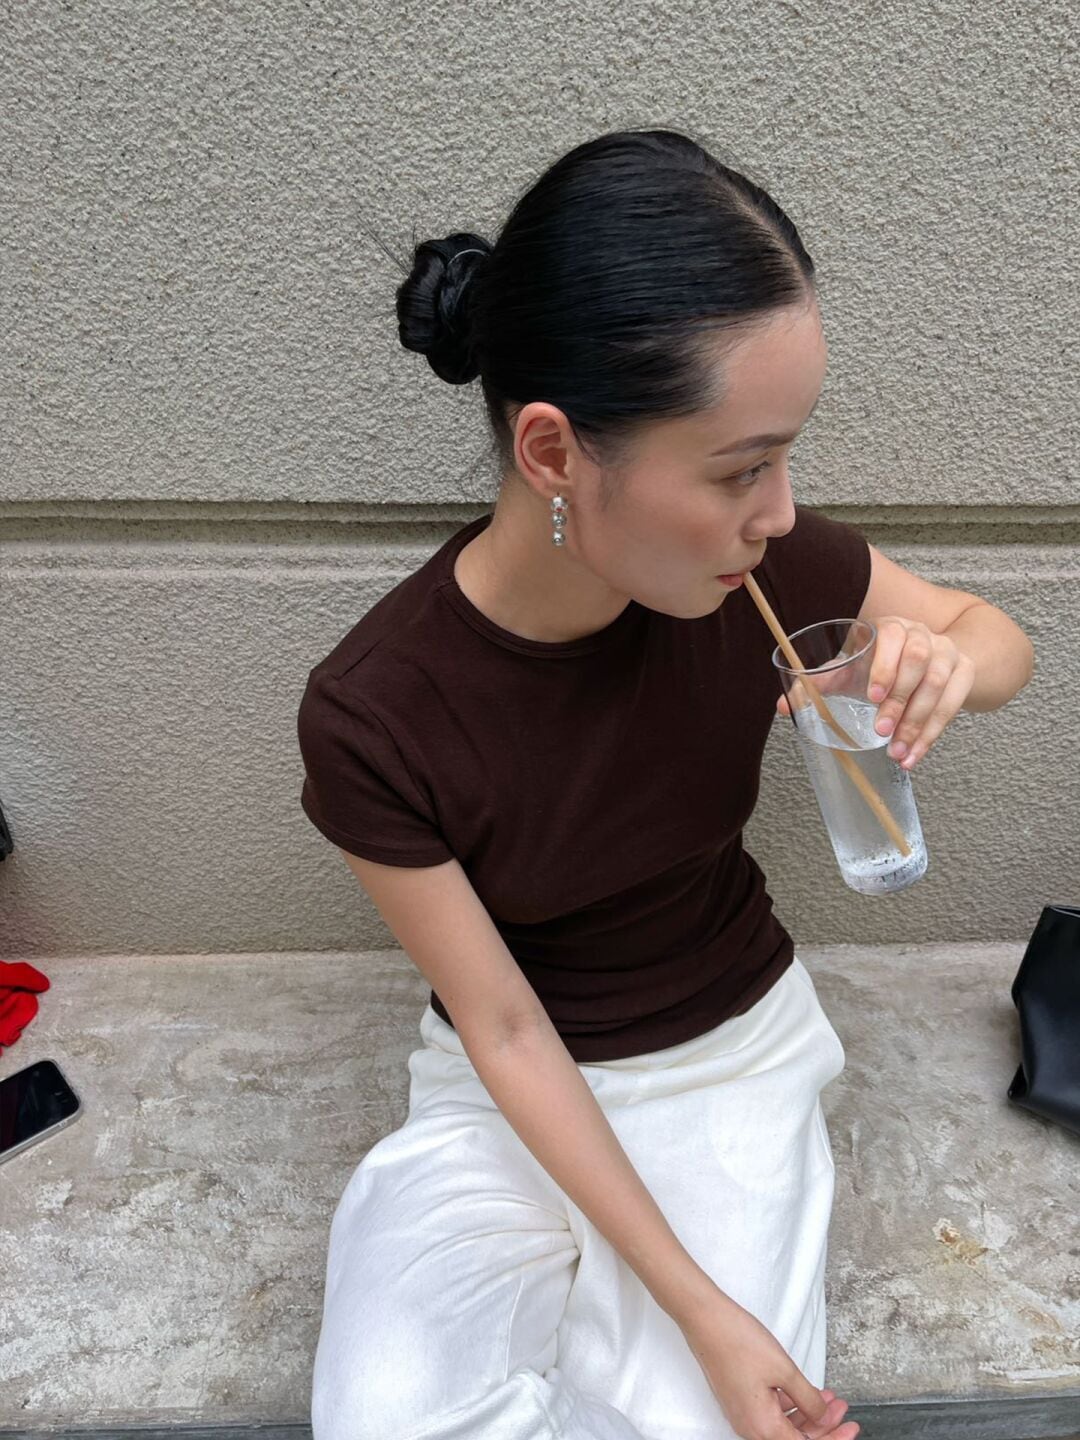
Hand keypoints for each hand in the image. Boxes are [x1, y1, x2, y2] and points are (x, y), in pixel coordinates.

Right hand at [680, 1292, 858, 1439]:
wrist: (706, 1320)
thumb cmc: (739, 1342)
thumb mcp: (784, 1370)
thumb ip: (808, 1400)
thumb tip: (823, 1419)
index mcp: (762, 1427)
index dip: (833, 1438)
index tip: (851, 1427)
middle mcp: (750, 1428)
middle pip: (794, 1439)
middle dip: (823, 1426)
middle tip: (842, 1409)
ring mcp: (744, 1416)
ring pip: (783, 1427)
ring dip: (808, 1414)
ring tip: (828, 1397)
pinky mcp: (740, 1402)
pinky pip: (771, 1414)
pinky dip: (791, 1406)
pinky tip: (804, 1391)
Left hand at [776, 616, 974, 770]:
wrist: (933, 658)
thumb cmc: (882, 665)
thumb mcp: (853, 669)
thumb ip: (820, 683)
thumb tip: (783, 706)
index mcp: (892, 627)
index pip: (892, 638)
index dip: (884, 667)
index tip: (871, 697)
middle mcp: (924, 635)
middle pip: (919, 663)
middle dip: (899, 700)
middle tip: (881, 731)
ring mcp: (948, 653)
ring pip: (938, 687)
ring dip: (917, 723)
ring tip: (896, 752)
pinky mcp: (964, 674)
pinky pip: (953, 706)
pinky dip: (932, 734)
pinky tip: (914, 755)